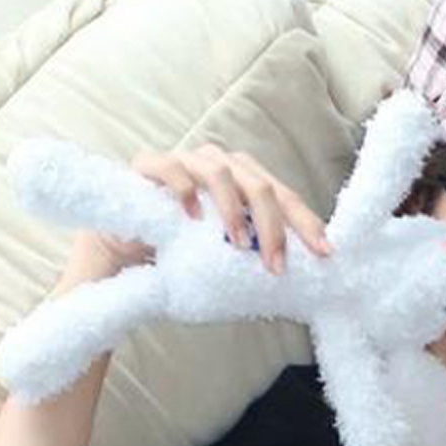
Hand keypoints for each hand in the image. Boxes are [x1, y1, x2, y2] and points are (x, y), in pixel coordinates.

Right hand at [67, 144, 332, 280]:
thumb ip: (256, 258)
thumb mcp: (225, 262)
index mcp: (244, 183)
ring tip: (239, 244)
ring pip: (221, 172)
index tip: (324, 253)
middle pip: (260, 184)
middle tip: (276, 265)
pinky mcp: (147, 165)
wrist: (122, 261)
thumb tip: (302, 284)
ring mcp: (184, 161)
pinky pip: (170, 167)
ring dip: (234, 210)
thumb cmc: (179, 259)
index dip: (306, 223)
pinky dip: (183, 187)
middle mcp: (219, 166)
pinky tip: (192, 214)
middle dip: (274, 226)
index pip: (283, 196)